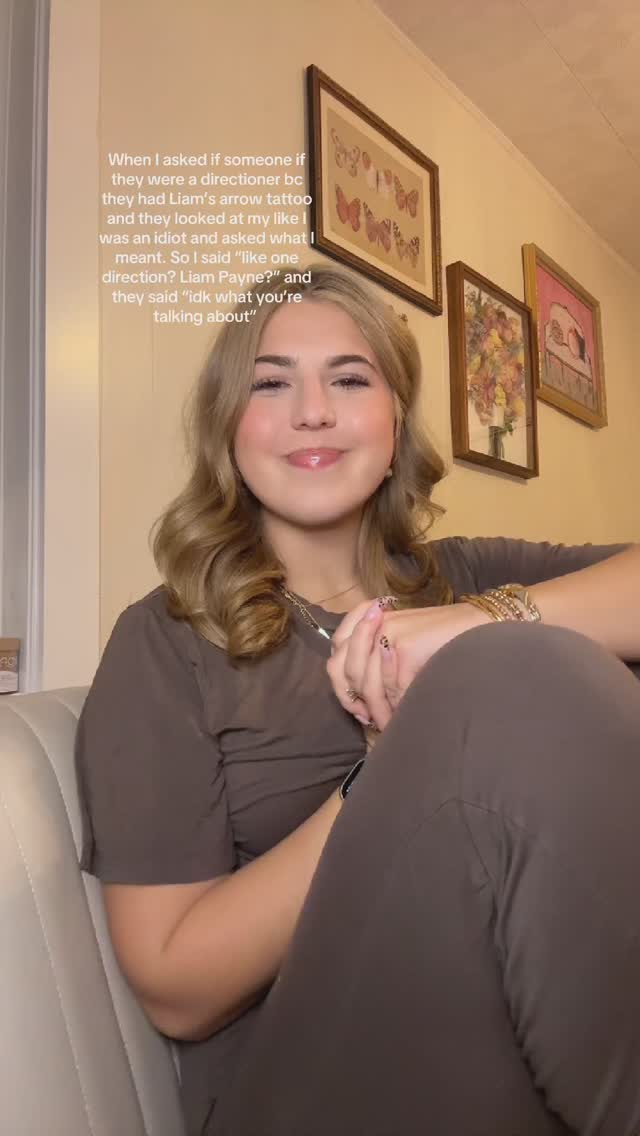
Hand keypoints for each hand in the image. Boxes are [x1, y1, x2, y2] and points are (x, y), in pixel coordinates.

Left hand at [327, 598, 489, 730]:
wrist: (479, 623)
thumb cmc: (444, 639)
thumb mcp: (404, 643)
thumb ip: (379, 662)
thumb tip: (363, 704)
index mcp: (369, 620)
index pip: (337, 658)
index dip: (343, 688)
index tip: (359, 710)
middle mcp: (373, 625)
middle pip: (347, 672)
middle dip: (356, 701)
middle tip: (371, 720)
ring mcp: (387, 634)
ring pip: (369, 685)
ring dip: (380, 710)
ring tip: (391, 725)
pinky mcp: (403, 647)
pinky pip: (394, 688)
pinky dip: (400, 705)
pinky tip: (407, 715)